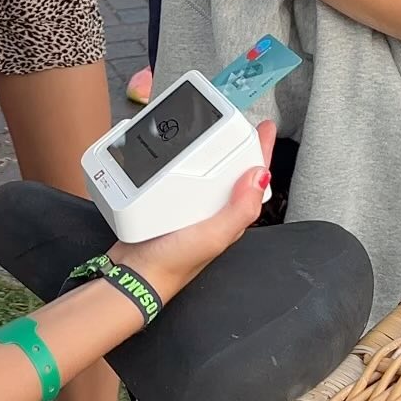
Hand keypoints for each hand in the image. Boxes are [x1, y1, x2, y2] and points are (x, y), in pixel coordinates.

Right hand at [121, 122, 274, 301]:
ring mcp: (190, 209)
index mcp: (230, 218)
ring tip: (215, 132)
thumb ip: (239, 209)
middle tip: (242, 124)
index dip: (262, 153)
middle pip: (233, 173)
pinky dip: (183, 164)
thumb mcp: (214, 235)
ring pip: (207, 174)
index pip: (254, 180)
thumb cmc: (174, 263)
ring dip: (213, 153)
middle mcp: (213, 213)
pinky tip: (179, 155)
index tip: (266, 129)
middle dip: (241, 148)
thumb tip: (260, 176)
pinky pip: (181, 179)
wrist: (134, 276)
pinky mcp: (168, 206)